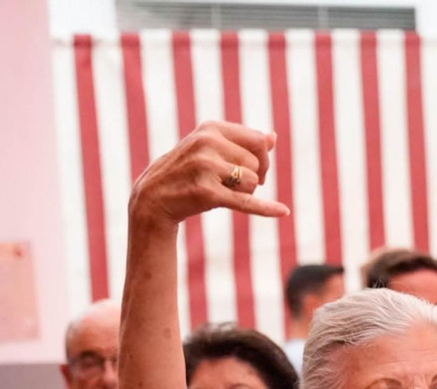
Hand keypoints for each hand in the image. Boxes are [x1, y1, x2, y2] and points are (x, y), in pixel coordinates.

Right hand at [129, 120, 288, 228]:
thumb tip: (273, 137)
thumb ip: (242, 142)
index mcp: (211, 129)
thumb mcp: (211, 149)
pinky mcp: (207, 193)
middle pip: (255, 163)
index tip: (256, 171)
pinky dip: (266, 208)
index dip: (263, 158)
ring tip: (222, 193)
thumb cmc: (187, 172)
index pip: (258, 140)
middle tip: (234, 186)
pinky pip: (245, 202)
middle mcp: (207, 144)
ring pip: (251, 183)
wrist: (153, 197)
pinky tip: (283, 212)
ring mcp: (206, 168)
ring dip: (244, 193)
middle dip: (251, 178)